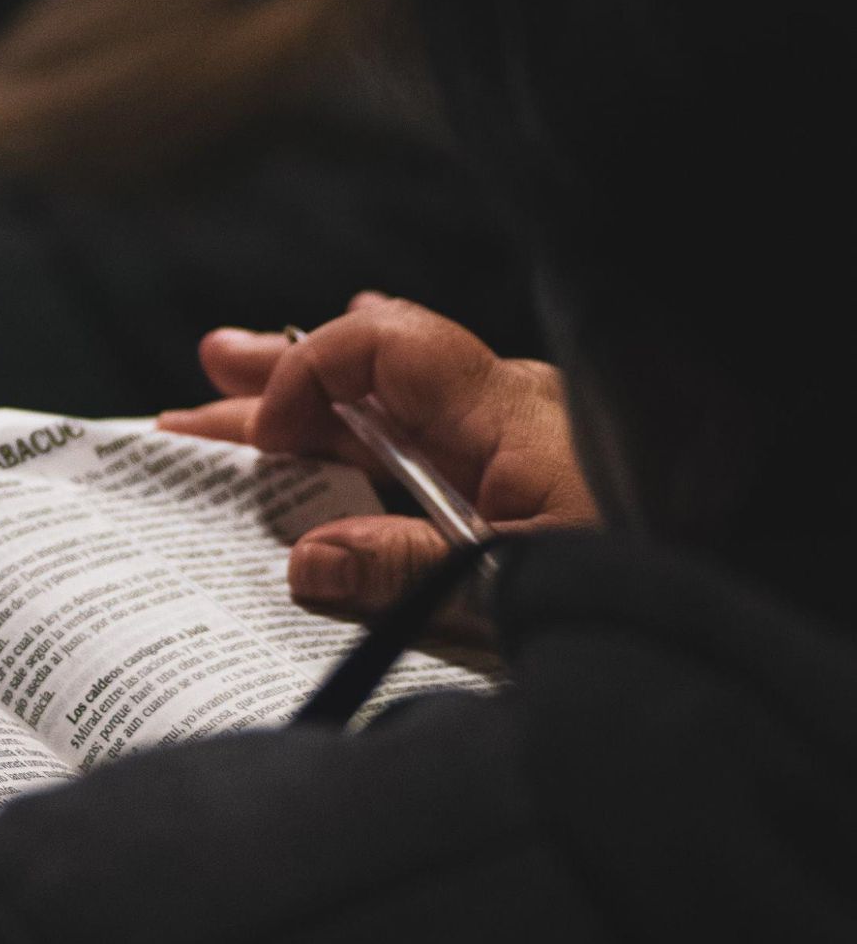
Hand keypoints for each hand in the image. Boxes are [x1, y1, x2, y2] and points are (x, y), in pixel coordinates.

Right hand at [160, 295, 597, 620]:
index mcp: (506, 413)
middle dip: (285, 374)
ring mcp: (510, 453)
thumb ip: (407, 569)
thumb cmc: (639, 579)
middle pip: (375, 373)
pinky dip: (357, 459)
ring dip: (308, 418)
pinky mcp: (518, 495)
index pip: (386, 346)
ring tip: (222, 406)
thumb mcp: (514, 581)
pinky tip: (324, 459)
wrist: (736, 598)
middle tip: (209, 366)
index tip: (263, 436)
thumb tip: (303, 560)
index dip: (310, 373)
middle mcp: (503, 416)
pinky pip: (420, 460)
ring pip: (390, 417)